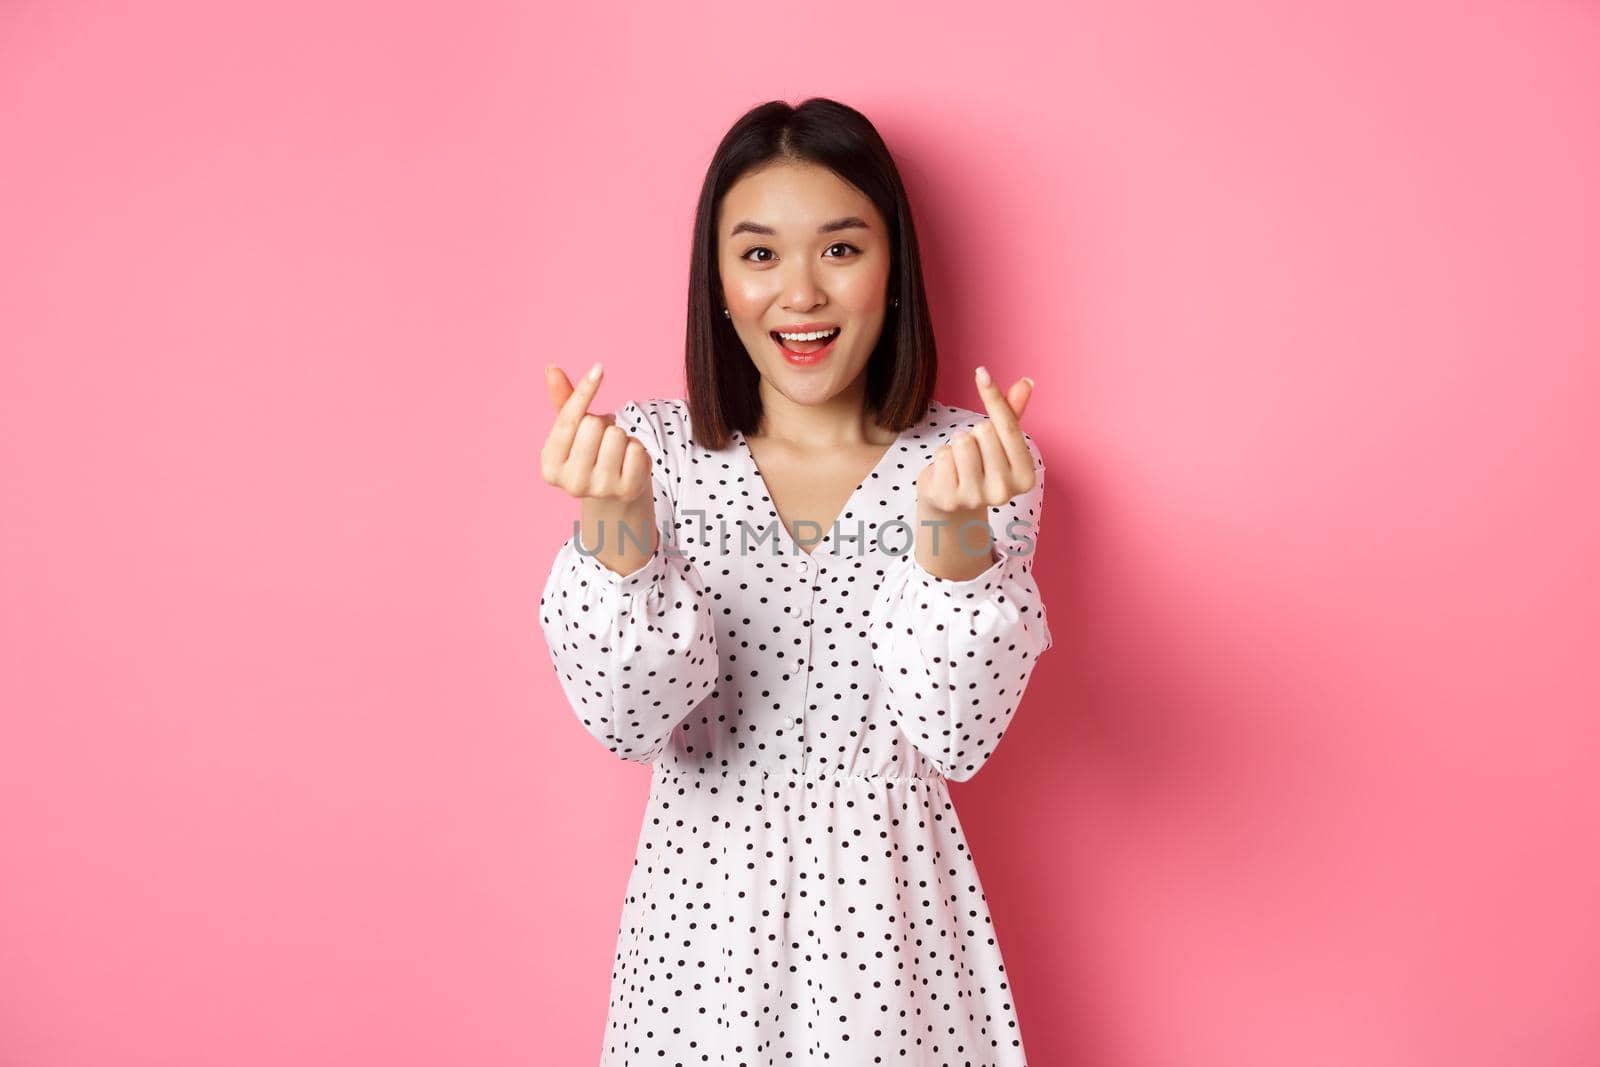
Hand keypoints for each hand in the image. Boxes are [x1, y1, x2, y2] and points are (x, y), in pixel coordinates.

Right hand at [540, 362, 651, 503]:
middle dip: (602, 423)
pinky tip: (629, 461)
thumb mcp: (573, 430)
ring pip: (617, 435)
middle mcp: (571, 483)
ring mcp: (600, 490)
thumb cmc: (589, 453)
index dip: (584, 391)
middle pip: (593, 425)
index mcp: (549, 467)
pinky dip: (637, 448)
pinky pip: (637, 449)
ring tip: (615, 449)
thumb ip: (563, 400)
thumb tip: (551, 368)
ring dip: (621, 435)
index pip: (568, 420)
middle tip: (602, 436)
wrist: (613, 492)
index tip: (599, 369)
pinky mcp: (626, 491)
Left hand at [916, 366, 1036, 514]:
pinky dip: (942, 457)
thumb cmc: (980, 465)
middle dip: (975, 434)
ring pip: (963, 441)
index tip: (981, 372)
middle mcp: (1005, 491)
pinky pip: (943, 455)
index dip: (993, 396)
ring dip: (957, 445)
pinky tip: (947, 472)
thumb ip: (1013, 413)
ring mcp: (976, 498)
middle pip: (984, 431)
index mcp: (1025, 476)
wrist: (953, 502)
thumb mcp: (1000, 441)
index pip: (1009, 426)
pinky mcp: (949, 499)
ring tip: (960, 462)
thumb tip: (1026, 382)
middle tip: (975, 453)